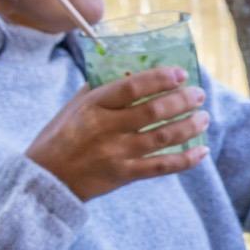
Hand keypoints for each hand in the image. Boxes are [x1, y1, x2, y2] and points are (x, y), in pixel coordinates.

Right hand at [25, 67, 209, 201]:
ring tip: (204, 118)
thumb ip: (102, 88)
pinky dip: (185, 160)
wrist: (45, 178)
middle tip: (199, 94)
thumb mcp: (74, 106)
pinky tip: (202, 151)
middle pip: (153, 112)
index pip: (132, 87)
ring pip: (162, 138)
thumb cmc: (60, 136)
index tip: (180, 73)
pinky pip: (161, 167)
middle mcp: (106, 128)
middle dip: (182, 101)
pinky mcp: (123, 176)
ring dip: (189, 126)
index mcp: (93, 105)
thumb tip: (133, 71)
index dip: (159, 78)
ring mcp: (116, 154)